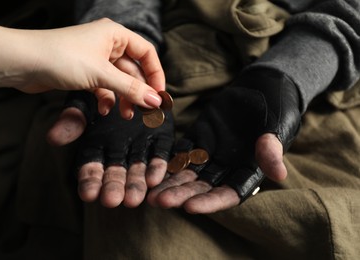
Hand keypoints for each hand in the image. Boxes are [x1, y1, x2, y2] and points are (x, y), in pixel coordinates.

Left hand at [0, 18, 163, 112]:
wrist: (22, 62)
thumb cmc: (61, 58)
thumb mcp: (101, 74)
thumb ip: (130, 88)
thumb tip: (155, 101)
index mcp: (115, 35)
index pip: (146, 53)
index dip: (155, 74)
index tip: (159, 95)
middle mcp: (107, 45)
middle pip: (133, 69)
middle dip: (138, 91)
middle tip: (144, 111)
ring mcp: (95, 59)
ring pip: (118, 80)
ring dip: (123, 98)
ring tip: (125, 115)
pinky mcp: (84, 72)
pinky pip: (103, 86)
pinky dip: (106, 98)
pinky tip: (104, 109)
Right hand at [48, 91, 173, 207]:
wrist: (130, 73)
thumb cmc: (101, 88)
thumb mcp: (84, 100)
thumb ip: (73, 118)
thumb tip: (53, 139)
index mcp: (98, 145)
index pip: (92, 168)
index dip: (90, 181)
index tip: (88, 194)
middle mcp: (119, 149)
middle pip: (116, 172)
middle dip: (114, 187)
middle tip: (112, 200)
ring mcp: (140, 145)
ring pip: (137, 168)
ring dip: (136, 183)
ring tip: (134, 199)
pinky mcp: (160, 138)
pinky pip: (159, 154)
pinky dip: (157, 166)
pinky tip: (155, 178)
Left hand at [147, 68, 300, 212]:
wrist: (264, 85)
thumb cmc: (278, 107)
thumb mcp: (277, 127)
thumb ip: (271, 149)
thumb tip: (279, 175)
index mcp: (248, 171)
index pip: (229, 193)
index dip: (210, 202)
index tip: (190, 207)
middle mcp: (228, 167)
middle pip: (202, 187)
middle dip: (182, 194)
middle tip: (159, 201)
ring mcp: (211, 153)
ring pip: (188, 173)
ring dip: (170, 182)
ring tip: (150, 193)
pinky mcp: (199, 138)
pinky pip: (182, 152)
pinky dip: (169, 160)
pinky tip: (151, 168)